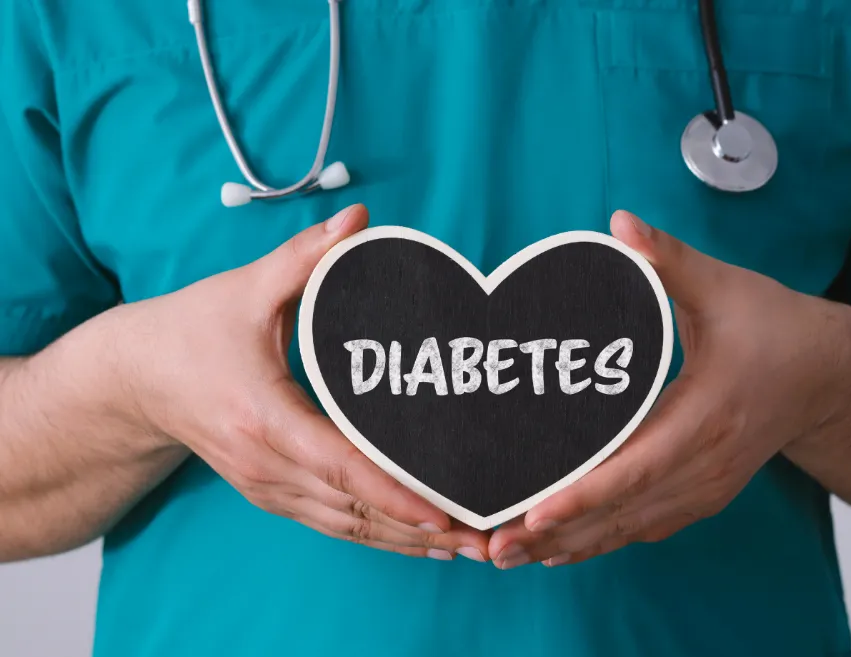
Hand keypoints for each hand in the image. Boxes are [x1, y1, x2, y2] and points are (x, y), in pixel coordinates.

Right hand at [113, 205, 489, 561]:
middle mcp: (265, 465)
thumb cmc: (191, 330)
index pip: (339, 466)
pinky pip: (331, 524)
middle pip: (354, 510)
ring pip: (346, 527)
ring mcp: (265, 486)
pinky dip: (377, 536)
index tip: (443, 513)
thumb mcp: (243, 289)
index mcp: (263, 417)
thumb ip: (304, 257)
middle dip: (420, 529)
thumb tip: (357, 217)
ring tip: (467, 548)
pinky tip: (418, 542)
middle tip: (483, 538)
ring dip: (406, 543)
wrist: (135, 379)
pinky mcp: (269, 493)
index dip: (393, 493)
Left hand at [488, 210, 850, 568]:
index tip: (533, 512)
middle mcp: (707, 465)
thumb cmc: (778, 328)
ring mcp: (706, 488)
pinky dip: (597, 541)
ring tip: (506, 554)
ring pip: (629, 528)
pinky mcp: (701, 494)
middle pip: (623, 511)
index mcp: (708, 416)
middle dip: (555, 533)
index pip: (637, 467)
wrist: (830, 376)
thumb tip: (620, 223)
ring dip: (568, 545)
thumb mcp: (726, 286)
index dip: (584, 493)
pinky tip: (555, 549)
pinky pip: (643, 526)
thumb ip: (669, 259)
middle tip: (492, 545)